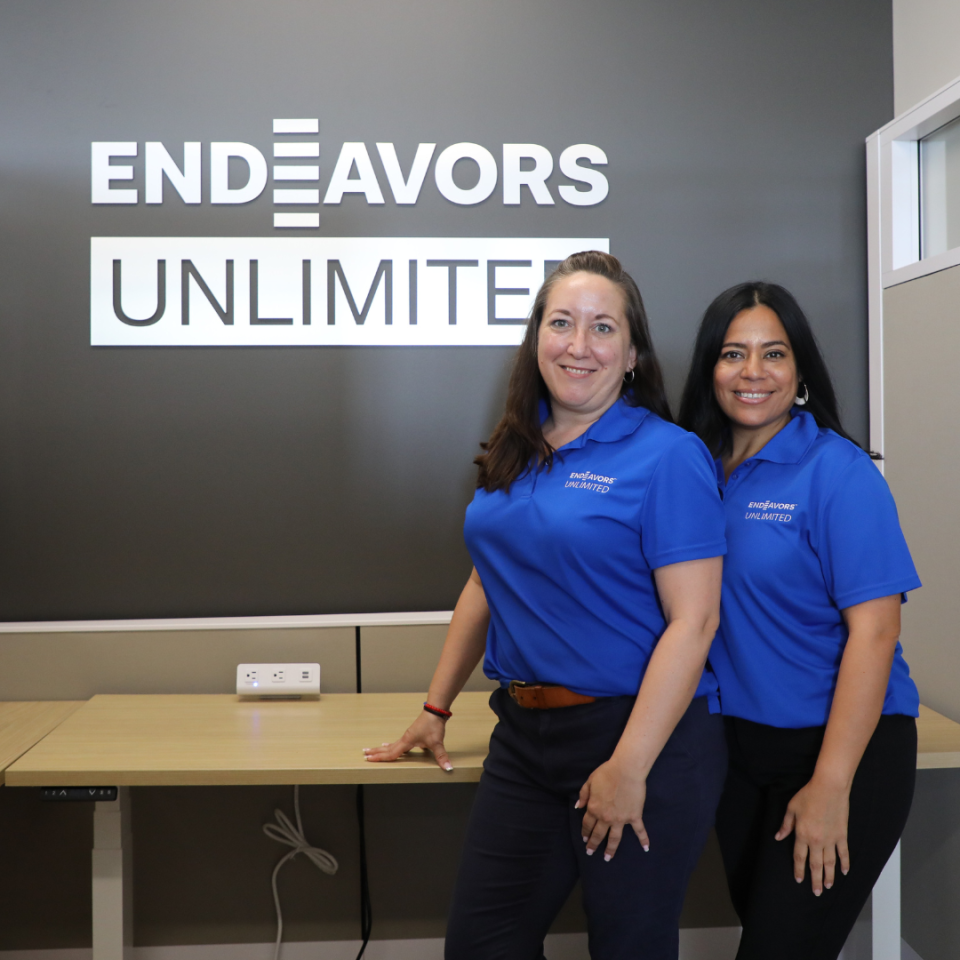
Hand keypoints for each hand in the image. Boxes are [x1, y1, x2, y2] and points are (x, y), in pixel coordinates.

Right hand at [363, 711, 453, 771]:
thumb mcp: (437, 742)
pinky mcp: (413, 733)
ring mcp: (409, 735)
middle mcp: (405, 738)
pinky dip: (394, 745)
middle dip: (376, 752)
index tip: (369, 759)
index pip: (391, 753)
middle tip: (364, 754)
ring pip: (393, 744)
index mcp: (407, 741)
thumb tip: (448, 768)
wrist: (435, 710)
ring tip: (374, 750)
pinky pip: (400, 742)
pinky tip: (395, 747)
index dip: (380, 758)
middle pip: (388, 748)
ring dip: (383, 748)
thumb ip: (441, 756)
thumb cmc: (433, 725)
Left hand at [576, 757, 649, 860]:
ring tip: (607, 858)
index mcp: (594, 808)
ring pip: (614, 838)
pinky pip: (639, 830)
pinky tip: (646, 848)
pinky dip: (643, 840)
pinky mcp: (634, 817)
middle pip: (598, 834)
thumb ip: (583, 794)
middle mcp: (606, 817)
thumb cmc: (607, 773)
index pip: (587, 824)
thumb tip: (578, 806)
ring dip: (610, 849)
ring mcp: (621, 819)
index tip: (584, 839)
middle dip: (593, 844)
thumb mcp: (590, 781)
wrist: (626, 771)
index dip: (585, 831)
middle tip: (590, 852)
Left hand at [775, 778, 850, 895]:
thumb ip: (785, 825)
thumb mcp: (791, 808)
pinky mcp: (842, 836)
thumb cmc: (808, 796)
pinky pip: (843, 853)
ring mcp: (831, 839)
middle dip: (815, 880)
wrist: (829, 788)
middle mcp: (816, 841)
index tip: (799, 880)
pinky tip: (844, 872)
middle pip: (815, 865)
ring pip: (830, 863)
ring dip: (829, 876)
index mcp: (802, 834)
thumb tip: (778, 837)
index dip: (798, 869)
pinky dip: (844, 863)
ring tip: (828, 887)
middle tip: (816, 892)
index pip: (799, 857)